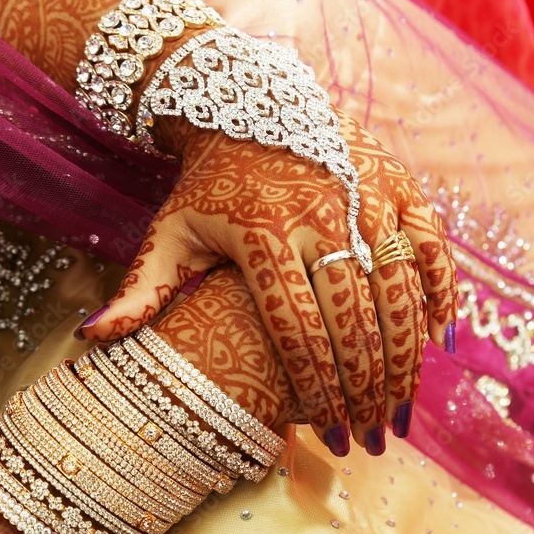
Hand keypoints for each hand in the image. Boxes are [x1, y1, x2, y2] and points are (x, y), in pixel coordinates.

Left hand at [77, 109, 456, 455]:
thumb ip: (141, 287)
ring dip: (406, 353)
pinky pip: (430, 243)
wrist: (247, 100)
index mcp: (261, 232)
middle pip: (353, 316)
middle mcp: (319, 213)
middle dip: (365, 385)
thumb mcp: (170, 230)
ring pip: (397, 286)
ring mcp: (363, 194)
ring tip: (403, 403)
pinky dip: (439, 290)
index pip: (296, 327)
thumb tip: (94, 339)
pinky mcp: (394, 181)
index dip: (316, 386)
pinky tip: (438, 336)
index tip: (326, 429)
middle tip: (370, 433)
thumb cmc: (206, 183)